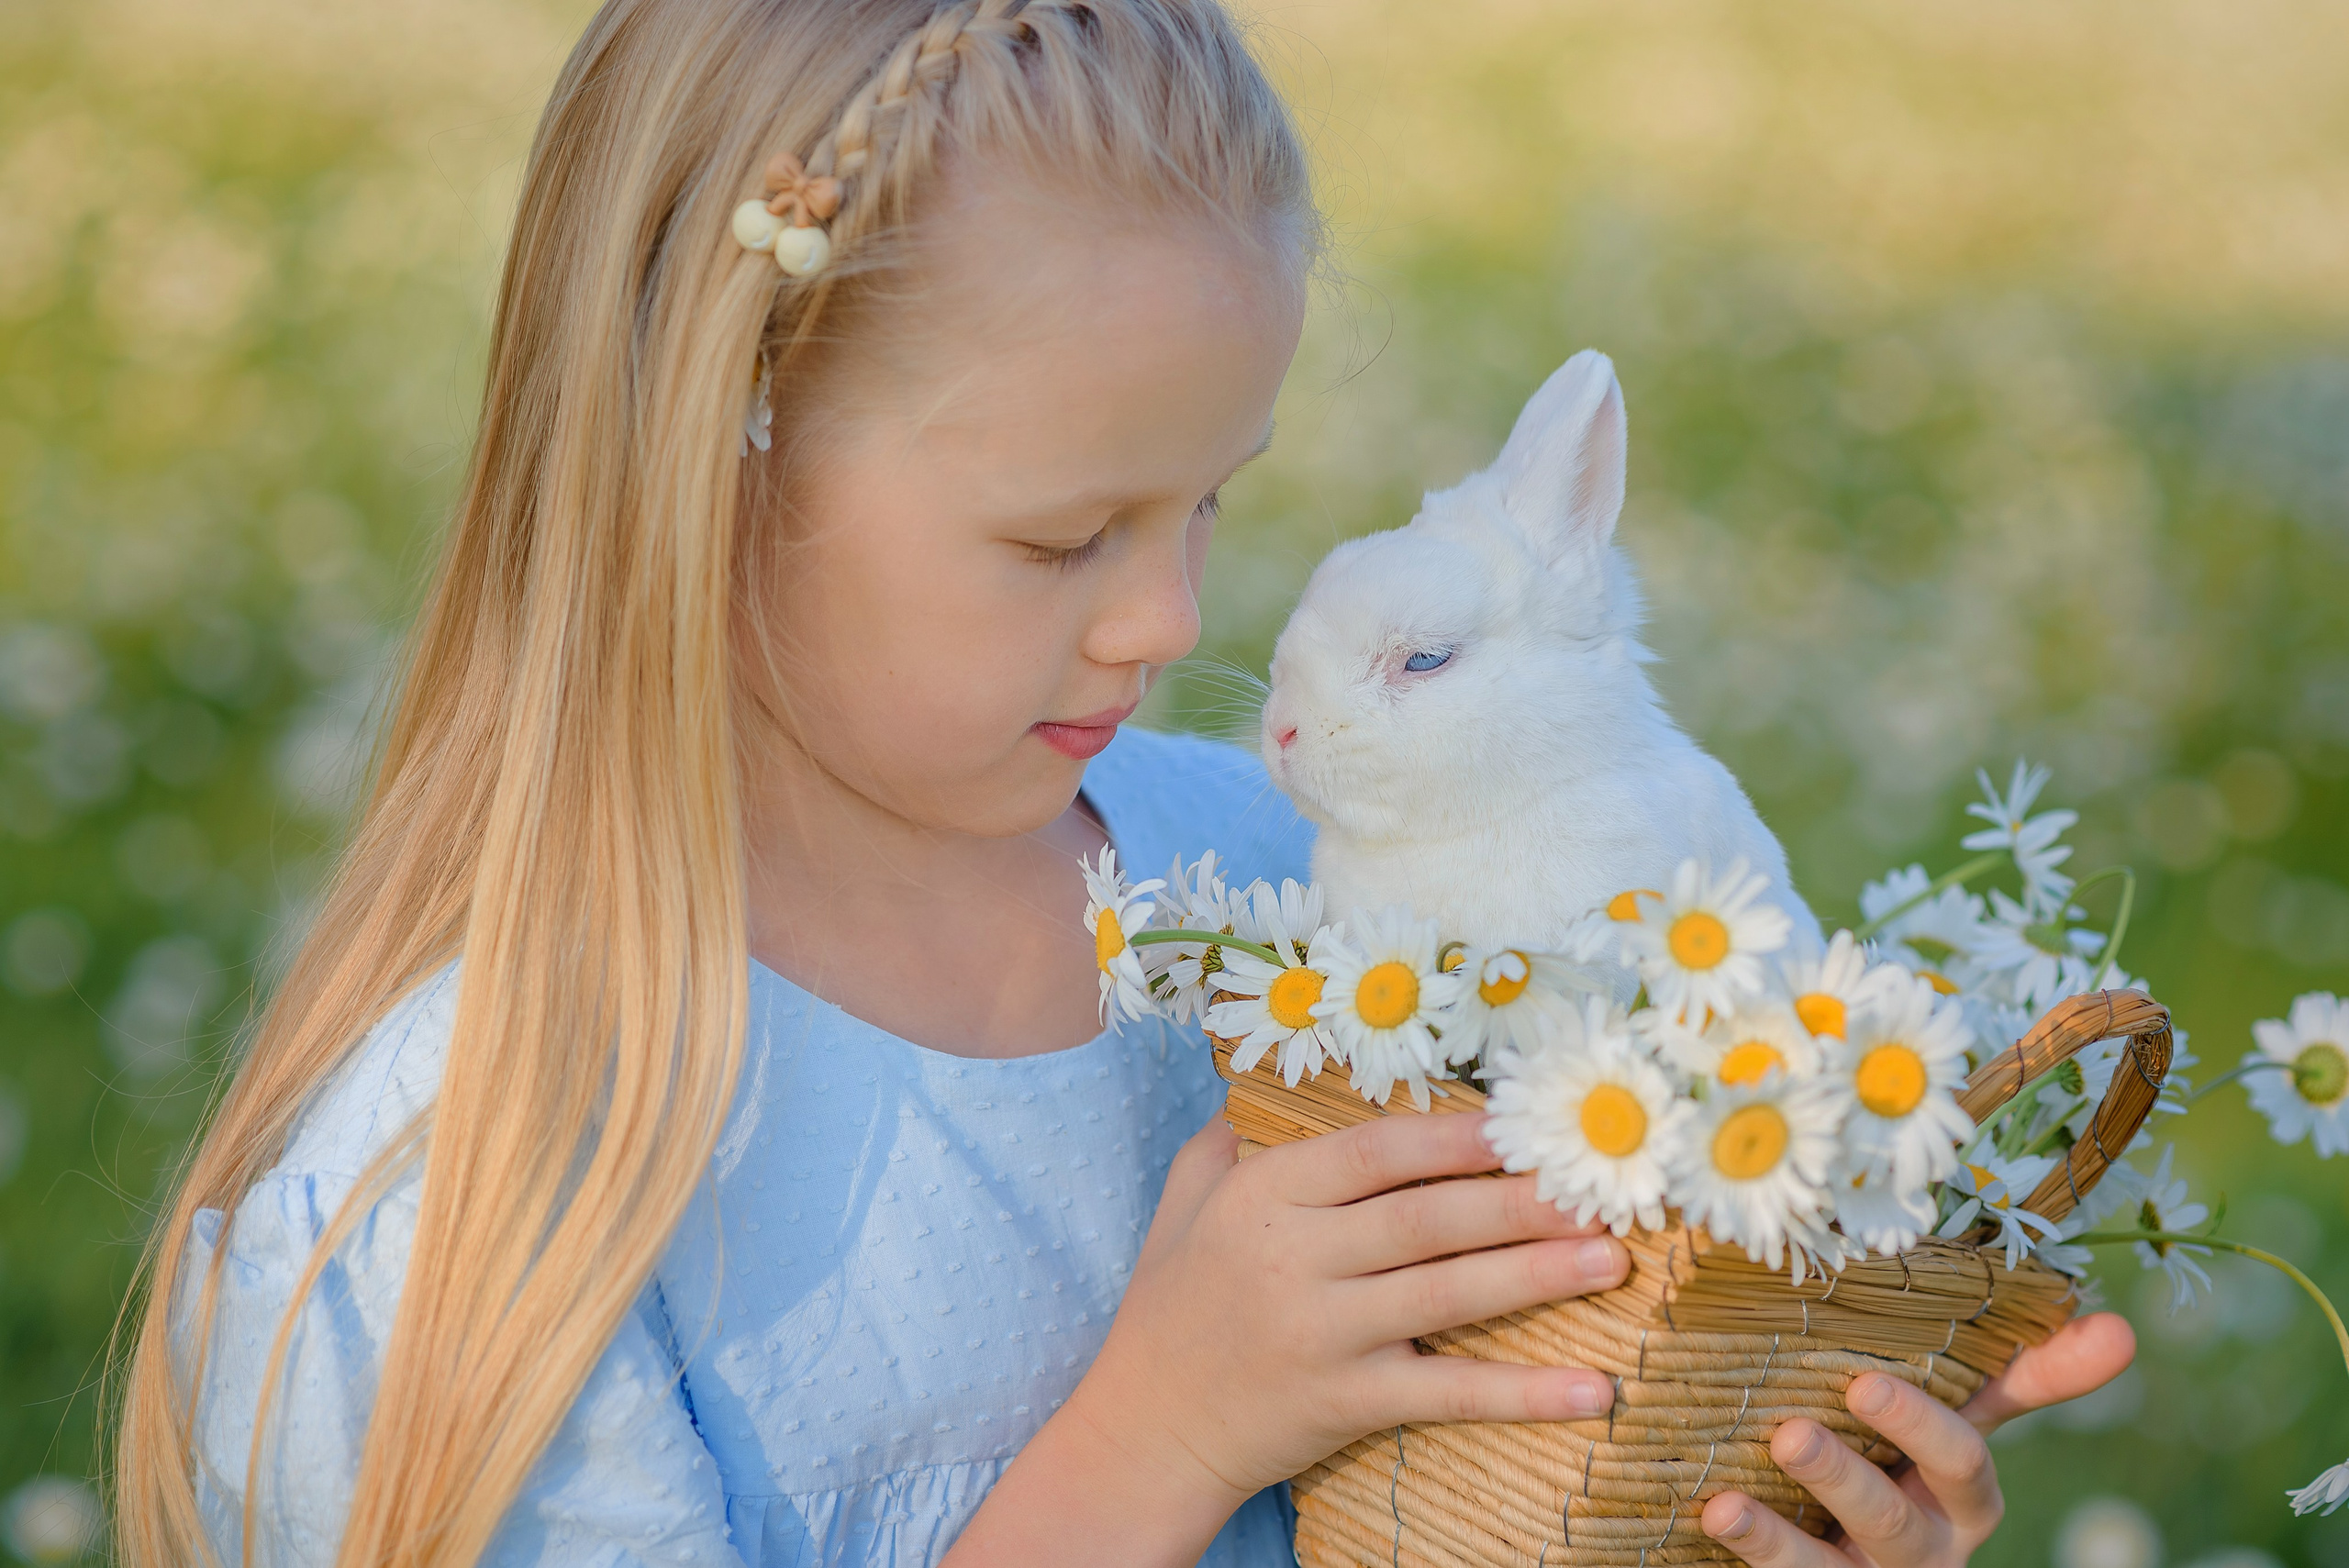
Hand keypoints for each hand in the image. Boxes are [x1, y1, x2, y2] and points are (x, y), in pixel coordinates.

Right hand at [948, 1112, 1628, 1565]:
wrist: (1144, 1428)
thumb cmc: (1173, 1306)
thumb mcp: (1185, 1203)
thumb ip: (1233, 1141)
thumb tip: (1272, 1081)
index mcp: (1264, 1196)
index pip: (1375, 1152)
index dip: (1455, 1136)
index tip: (1524, 1122)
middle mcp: (1293, 1258)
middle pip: (1427, 1219)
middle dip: (1520, 1202)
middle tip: (1598, 1188)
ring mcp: (1322, 1333)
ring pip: (1448, 1295)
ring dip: (1539, 1276)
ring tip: (1612, 1258)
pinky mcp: (1345, 1402)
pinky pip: (1447, 1394)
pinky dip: (1524, 1393)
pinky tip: (1592, 1391)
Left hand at [1699, 1310, 2137, 1564]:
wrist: (1843, 1543)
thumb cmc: (1903, 1456)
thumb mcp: (1954, 1415)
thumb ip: (2017, 1375)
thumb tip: (2121, 1327)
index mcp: (1960, 1497)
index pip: (1961, 1464)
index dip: (1921, 1428)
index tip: (1865, 1386)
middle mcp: (1924, 1547)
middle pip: (1895, 1523)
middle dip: (1845, 1480)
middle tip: (1790, 1432)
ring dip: (1781, 1539)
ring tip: (1729, 1505)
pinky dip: (1754, 1553)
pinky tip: (1717, 1515)